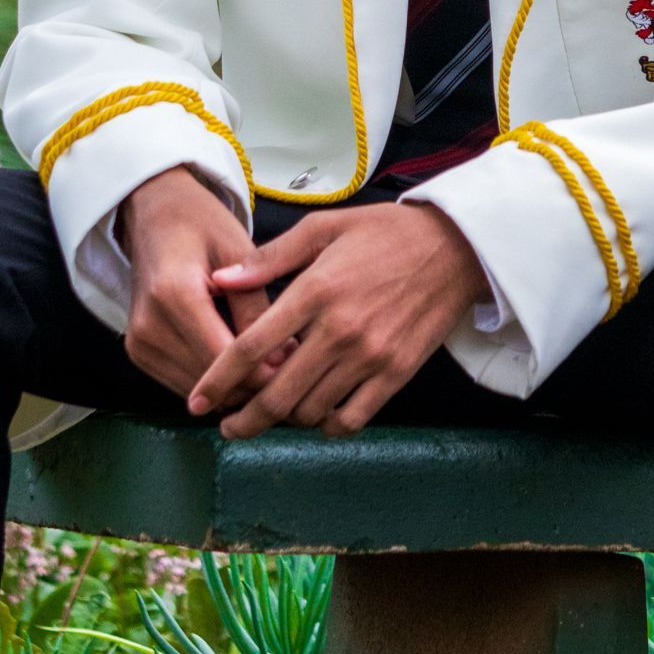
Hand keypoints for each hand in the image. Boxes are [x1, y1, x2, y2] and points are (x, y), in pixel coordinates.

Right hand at [117, 166, 279, 399]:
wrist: (154, 213)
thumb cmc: (201, 222)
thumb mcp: (238, 250)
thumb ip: (255, 306)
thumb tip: (281, 361)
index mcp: (174, 294)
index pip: (222, 357)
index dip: (262, 371)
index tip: (296, 366)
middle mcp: (148, 326)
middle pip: (208, 380)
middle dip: (251, 382)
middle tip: (288, 367)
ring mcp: (138, 343)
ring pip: (196, 390)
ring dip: (232, 387)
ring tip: (268, 364)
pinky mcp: (138, 352)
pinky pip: (182, 382)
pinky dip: (212, 380)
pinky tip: (239, 363)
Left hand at [186, 202, 486, 439]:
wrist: (455, 246)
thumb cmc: (386, 232)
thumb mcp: (324, 227)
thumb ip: (270, 258)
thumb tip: (220, 280)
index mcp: (316, 290)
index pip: (252, 348)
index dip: (218, 380)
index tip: (198, 402)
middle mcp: (339, 330)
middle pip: (276, 393)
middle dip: (244, 419)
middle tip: (228, 426)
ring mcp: (369, 356)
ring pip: (311, 411)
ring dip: (286, 419)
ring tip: (275, 412)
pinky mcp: (396, 373)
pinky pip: (351, 418)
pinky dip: (327, 425)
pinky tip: (318, 415)